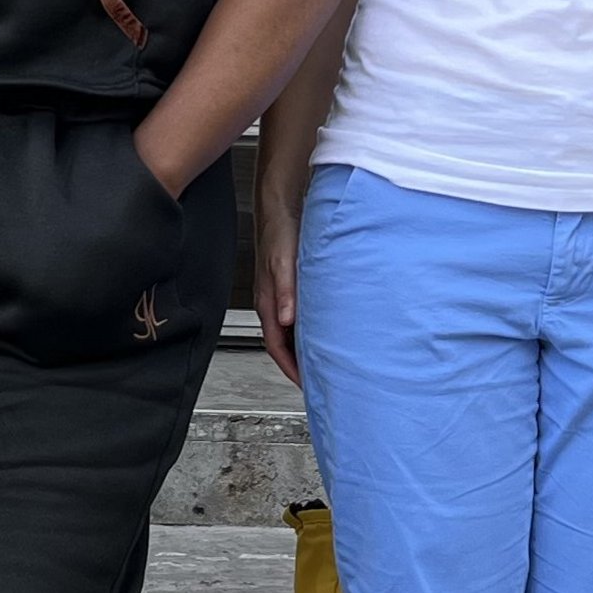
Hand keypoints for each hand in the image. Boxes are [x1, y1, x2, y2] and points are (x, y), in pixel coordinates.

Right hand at [256, 176, 305, 383]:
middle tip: (320, 379)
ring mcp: (281, 296)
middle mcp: (273, 303)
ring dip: (304, 347)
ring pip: (291, 331)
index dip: (290, 368)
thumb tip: (288, 320)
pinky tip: (324, 328)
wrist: (279, 208)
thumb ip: (286, 292)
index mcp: (268, 303)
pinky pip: (298, 316)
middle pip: (284, 343)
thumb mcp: (284, 263)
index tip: (306, 384)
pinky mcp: (290, 287)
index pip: (276, 346)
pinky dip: (309, 328)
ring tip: (324, 360)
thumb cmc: (279, 233)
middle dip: (299, 364)